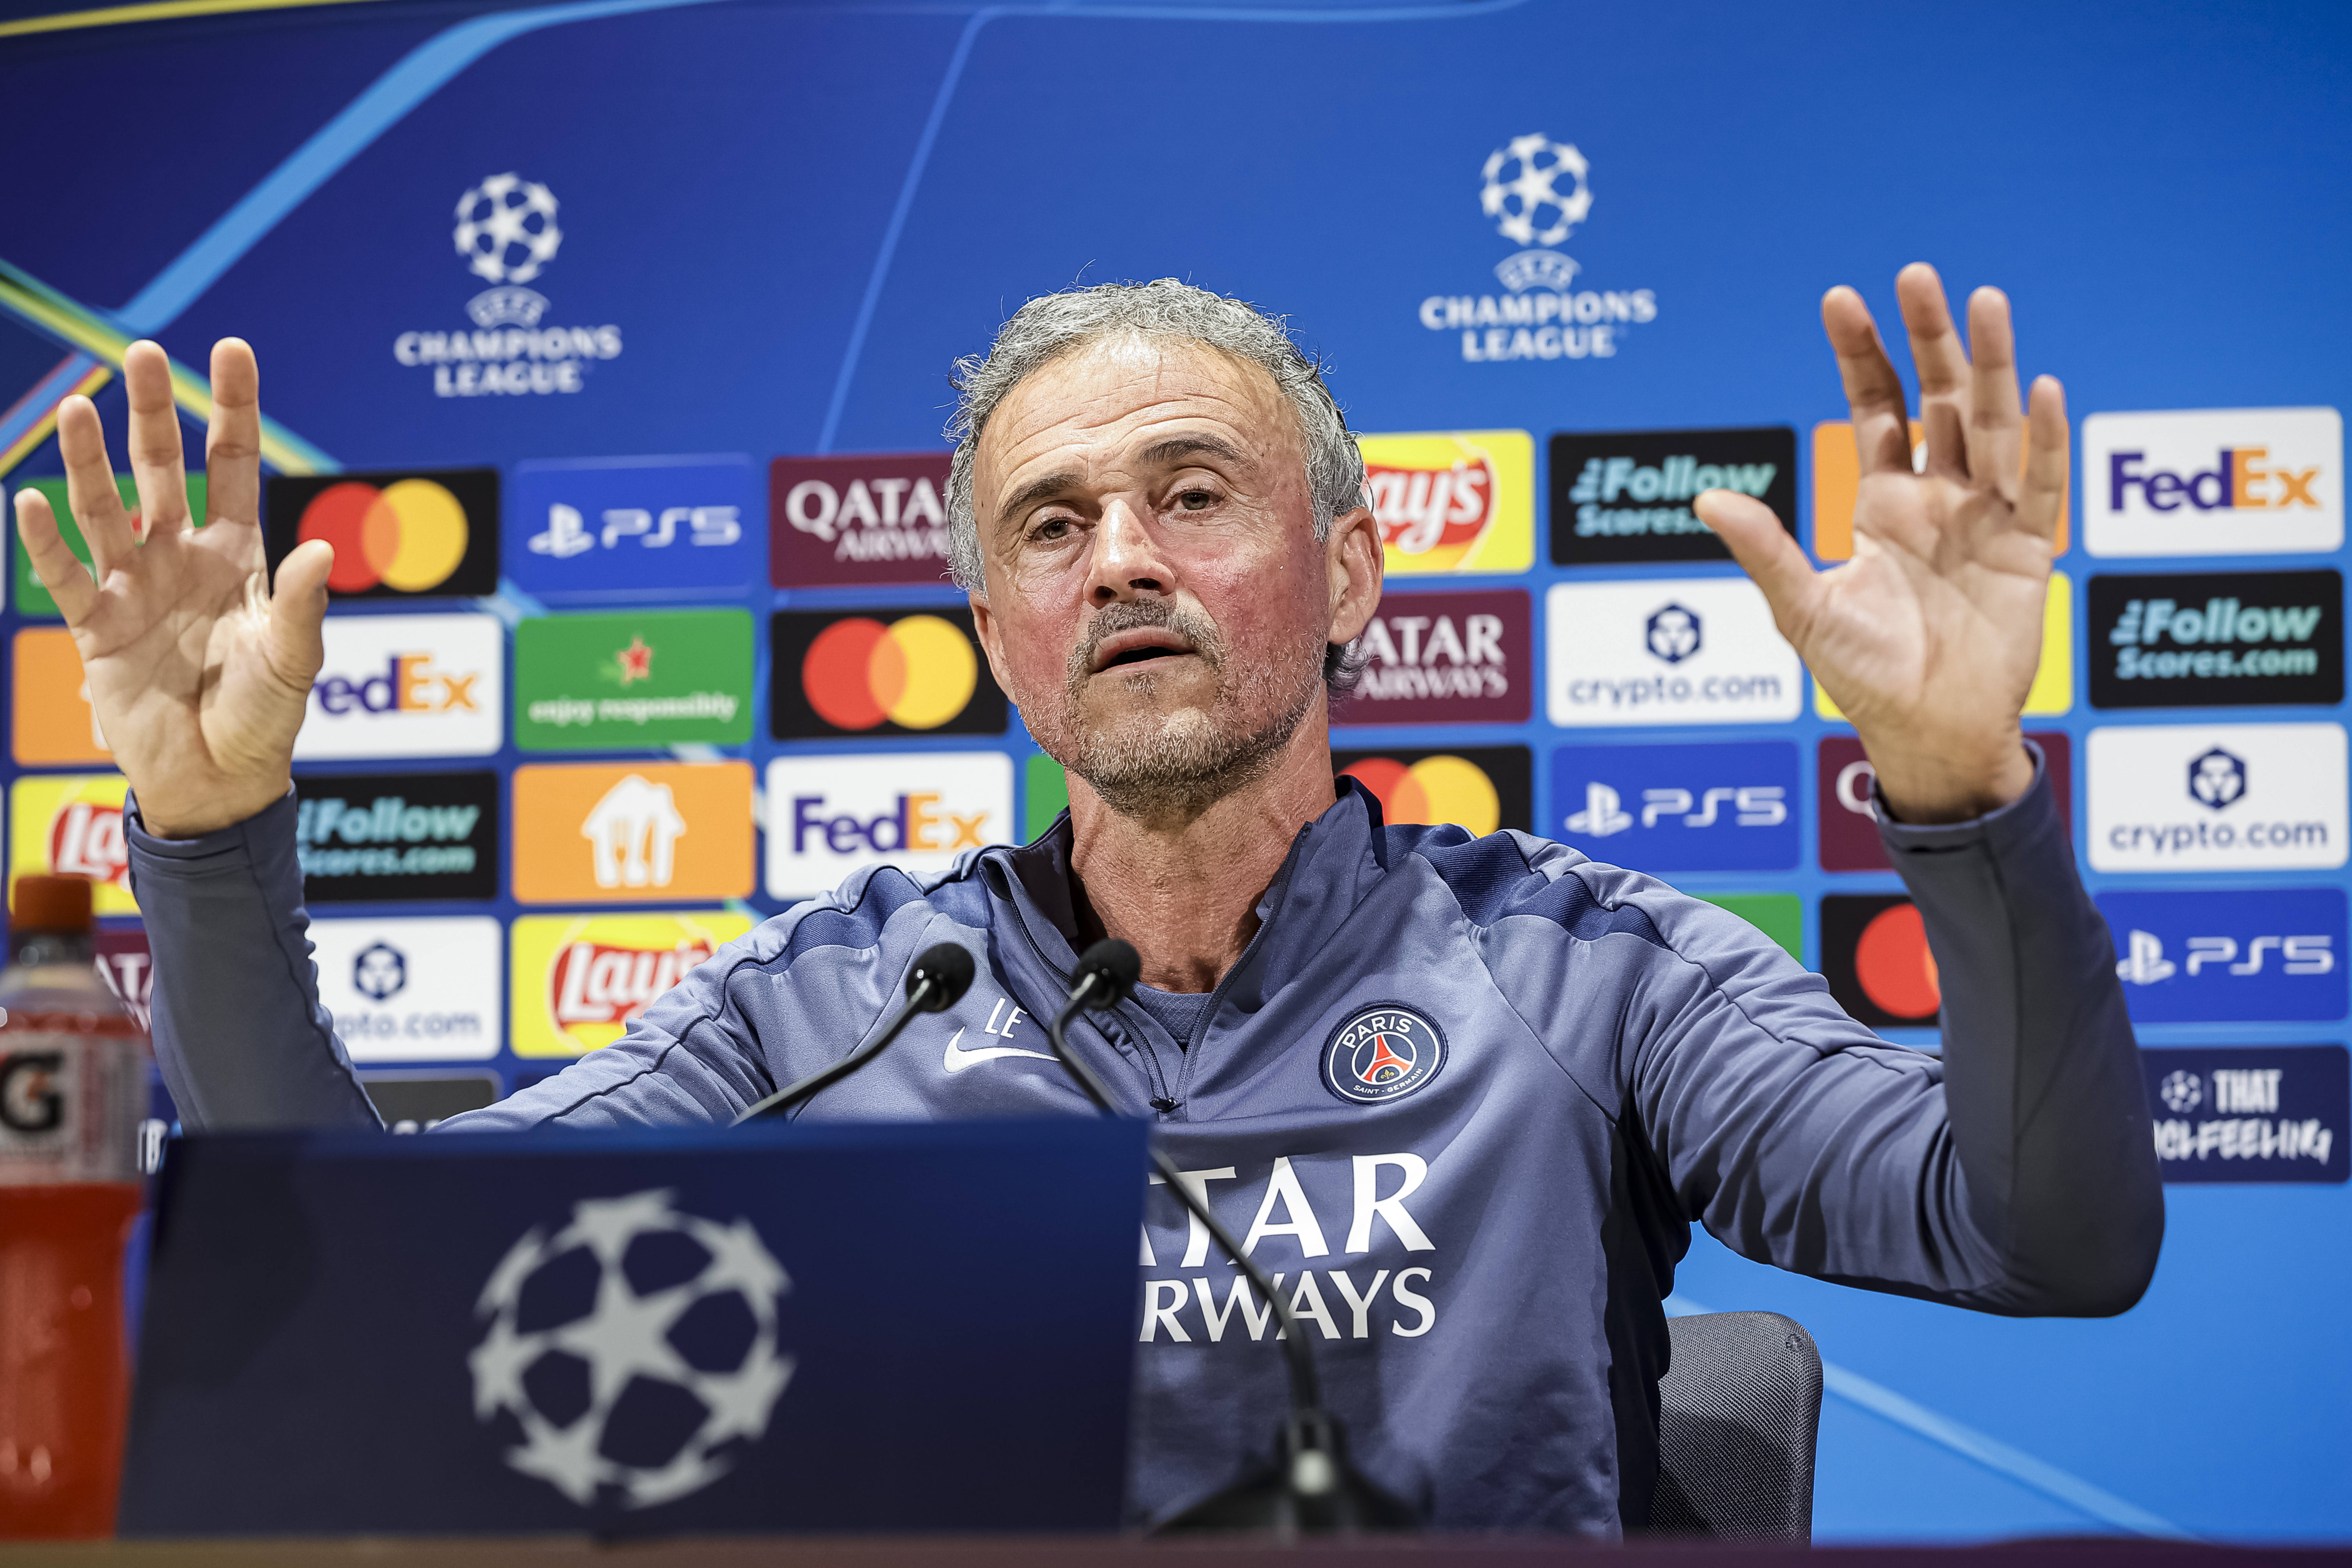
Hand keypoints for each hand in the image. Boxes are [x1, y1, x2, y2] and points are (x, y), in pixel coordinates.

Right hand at [13, 339, 331, 838]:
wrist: (220, 778)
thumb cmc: (264, 719)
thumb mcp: (295, 661)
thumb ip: (302, 605)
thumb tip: (324, 549)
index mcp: (238, 556)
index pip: (236, 464)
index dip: (232, 409)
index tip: (229, 349)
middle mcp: (182, 557)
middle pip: (165, 468)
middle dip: (153, 412)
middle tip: (140, 352)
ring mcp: (135, 586)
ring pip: (107, 507)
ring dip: (89, 458)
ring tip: (76, 405)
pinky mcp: (96, 627)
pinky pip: (66, 575)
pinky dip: (46, 541)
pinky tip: (31, 499)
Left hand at [1695, 263, 2064, 823]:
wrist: (1926, 735)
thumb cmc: (1864, 677)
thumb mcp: (1804, 611)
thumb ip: (1765, 551)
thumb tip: (1706, 498)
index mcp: (1884, 504)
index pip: (1875, 409)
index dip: (1861, 356)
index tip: (1840, 298)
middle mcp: (1939, 498)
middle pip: (1938, 399)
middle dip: (1928, 338)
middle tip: (1918, 274)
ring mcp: (1988, 519)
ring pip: (1992, 424)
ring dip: (1991, 364)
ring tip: (1986, 302)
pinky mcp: (2031, 551)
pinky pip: (2041, 486)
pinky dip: (2044, 441)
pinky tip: (2043, 389)